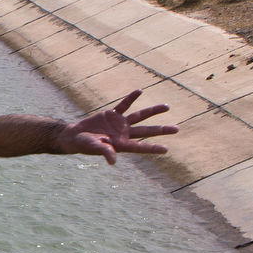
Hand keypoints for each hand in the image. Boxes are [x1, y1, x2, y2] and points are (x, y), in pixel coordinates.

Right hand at [61, 90, 177, 162]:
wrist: (75, 136)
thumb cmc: (84, 145)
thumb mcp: (94, 148)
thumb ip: (105, 152)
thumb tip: (113, 162)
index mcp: (121, 144)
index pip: (139, 146)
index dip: (152, 148)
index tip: (165, 150)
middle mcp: (124, 134)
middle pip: (146, 131)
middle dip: (161, 130)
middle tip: (176, 129)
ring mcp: (119, 124)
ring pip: (139, 116)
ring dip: (152, 111)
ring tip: (167, 107)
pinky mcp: (112, 115)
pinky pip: (124, 105)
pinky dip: (130, 98)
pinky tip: (139, 91)